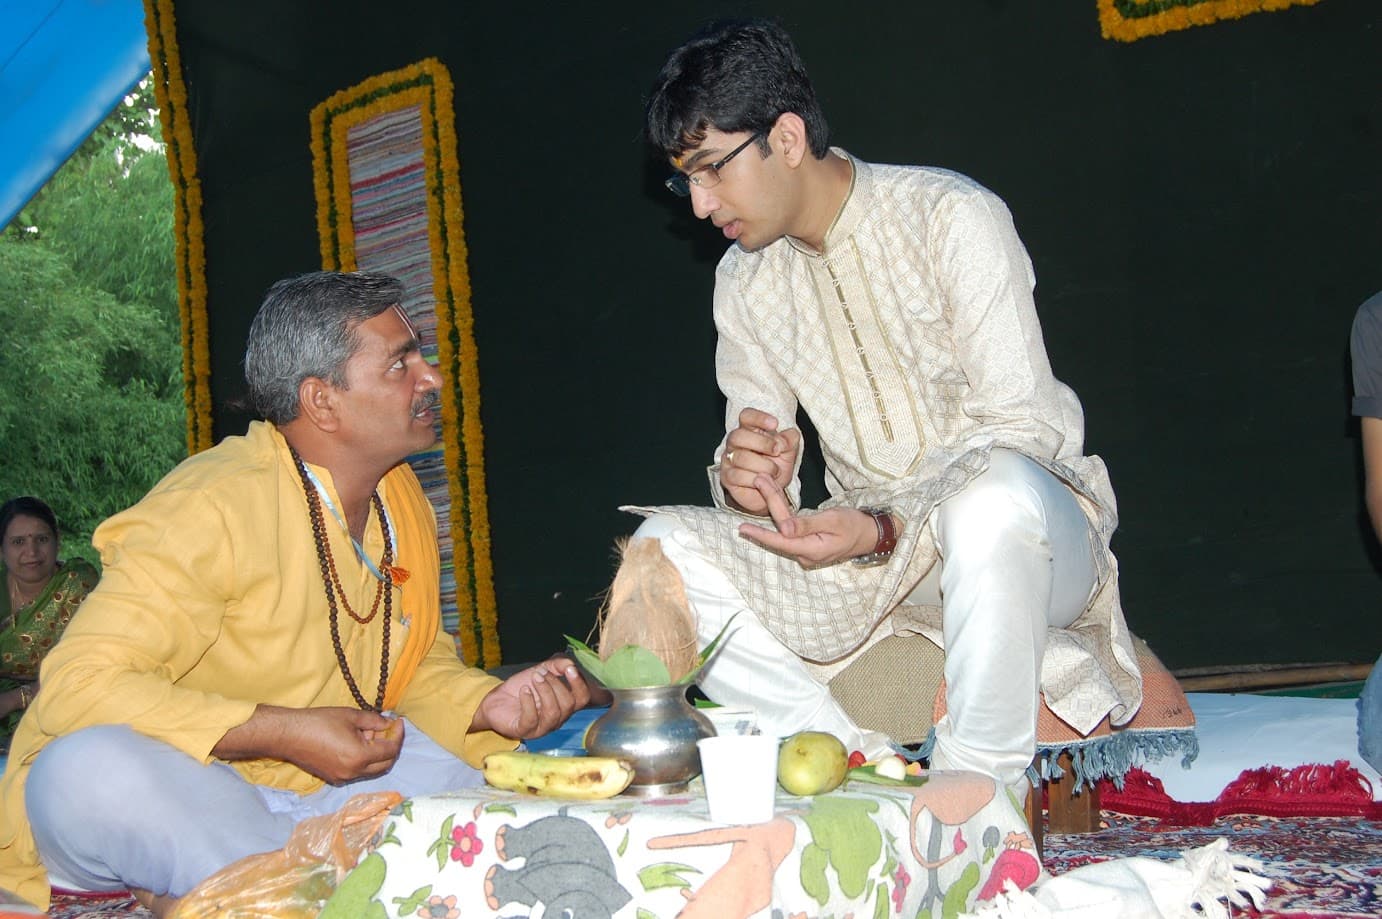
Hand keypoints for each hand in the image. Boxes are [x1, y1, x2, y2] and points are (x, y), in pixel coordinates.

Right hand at [214, 705, 403, 785]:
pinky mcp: (333, 778)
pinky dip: (364, 759)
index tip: (398, 722)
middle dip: (391, 746)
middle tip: (389, 729)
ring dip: (377, 753)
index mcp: (360, 757)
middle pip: (385, 764)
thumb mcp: (350, 716)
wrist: (288, 735)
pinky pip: (357, 771)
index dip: (398, 735)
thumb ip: (373, 721)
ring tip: (371, 733)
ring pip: (371, 770)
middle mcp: (353, 772)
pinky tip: (357, 742)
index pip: (390, 750)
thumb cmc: (318, 722)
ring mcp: (343, 778)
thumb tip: (388, 723)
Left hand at [470, 658, 591, 740]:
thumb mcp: (540, 672)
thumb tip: (570, 663)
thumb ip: (556, 666)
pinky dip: (528, 702)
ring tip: (534, 678)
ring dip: (544, 691)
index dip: (579, 684)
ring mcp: (541, 727)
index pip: (582, 699)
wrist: (497, 699)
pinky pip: (531, 719)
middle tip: (540, 673)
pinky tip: (524, 690)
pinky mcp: (524, 731)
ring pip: (552, 713)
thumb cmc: (521, 688)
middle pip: (568, 704)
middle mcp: (556, 719)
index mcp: (564, 705)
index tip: (569, 669)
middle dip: (555, 684)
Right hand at [720, 408, 800, 514]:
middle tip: (777, 451)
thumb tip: (783, 440)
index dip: (758, 417)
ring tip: (774, 472)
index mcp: (750, 430)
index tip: (774, 424)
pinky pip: (738, 475)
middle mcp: (735, 443)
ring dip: (763, 465)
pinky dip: (755, 479)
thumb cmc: (776, 468)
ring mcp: (728, 459)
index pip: (746, 416)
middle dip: (762, 443)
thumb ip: (790, 440)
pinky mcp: (727, 477)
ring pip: (741, 457)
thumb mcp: (789, 452)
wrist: (770, 493)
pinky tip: (763, 481)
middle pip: (738, 435)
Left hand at [737, 474, 879, 567]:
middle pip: (781, 530)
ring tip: (764, 483)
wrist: (871, 534)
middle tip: (758, 481)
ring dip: (775, 505)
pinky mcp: (807, 543)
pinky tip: (775, 496)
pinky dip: (783, 512)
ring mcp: (806, 550)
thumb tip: (784, 529)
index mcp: (811, 549)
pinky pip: (791, 528)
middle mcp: (805, 553)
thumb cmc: (855, 525)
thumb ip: (808, 525)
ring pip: (784, 527)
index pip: (780, 540)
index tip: (742, 528)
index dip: (761, 534)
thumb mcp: (834, 521)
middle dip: (769, 504)